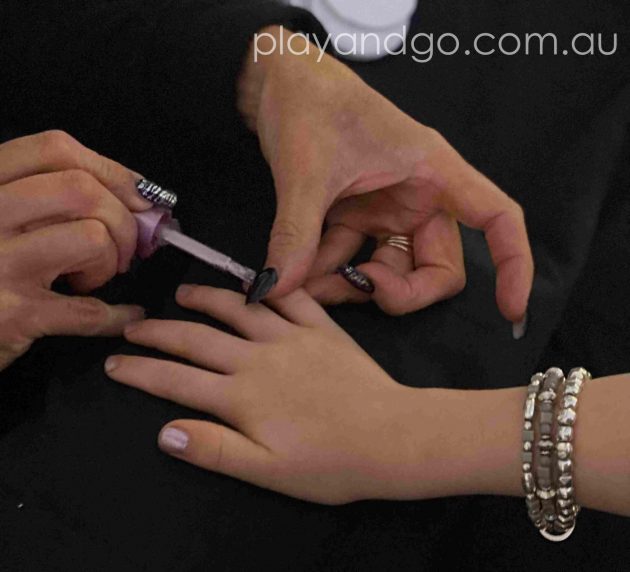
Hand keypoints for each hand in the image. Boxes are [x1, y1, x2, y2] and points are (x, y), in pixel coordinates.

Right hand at [0, 131, 148, 369]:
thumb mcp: (2, 217)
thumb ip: (51, 197)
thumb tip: (137, 199)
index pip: (55, 150)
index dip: (112, 171)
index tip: (139, 197)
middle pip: (81, 189)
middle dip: (123, 219)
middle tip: (125, 248)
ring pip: (92, 237)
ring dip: (111, 262)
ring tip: (92, 278)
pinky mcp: (14, 314)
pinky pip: (91, 309)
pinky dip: (120, 314)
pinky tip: (126, 315)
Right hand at [105, 285, 434, 504]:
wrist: (391, 437)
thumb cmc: (330, 463)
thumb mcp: (267, 471)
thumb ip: (214, 449)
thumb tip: (164, 431)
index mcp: (241, 396)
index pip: (176, 379)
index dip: (140, 371)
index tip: (114, 362)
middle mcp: (259, 358)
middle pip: (197, 339)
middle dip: (160, 332)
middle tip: (134, 326)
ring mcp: (291, 337)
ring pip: (238, 309)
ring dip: (206, 298)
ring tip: (182, 293)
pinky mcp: (322, 328)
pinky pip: (291, 298)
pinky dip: (269, 286)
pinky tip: (255, 280)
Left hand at [239, 27, 532, 321]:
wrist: (280, 83)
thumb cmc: (309, 104)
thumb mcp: (305, 172)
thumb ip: (296, 234)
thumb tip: (279, 287)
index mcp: (432, 172)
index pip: (496, 217)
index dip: (514, 263)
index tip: (510, 310)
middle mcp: (419, 196)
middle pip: (437, 267)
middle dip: (400, 292)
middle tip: (359, 289)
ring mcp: (388, 210)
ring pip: (394, 272)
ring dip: (353, 288)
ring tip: (303, 284)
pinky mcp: (359, 216)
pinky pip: (354, 261)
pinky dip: (329, 274)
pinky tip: (294, 273)